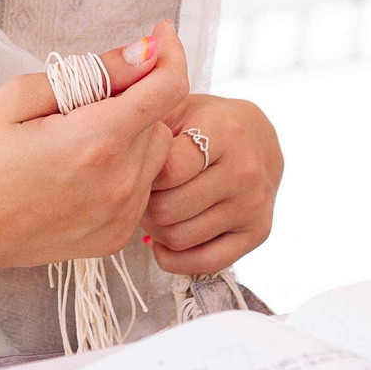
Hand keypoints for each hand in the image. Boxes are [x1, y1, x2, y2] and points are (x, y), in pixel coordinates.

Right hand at [0, 24, 185, 290]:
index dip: (169, 52)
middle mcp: (119, 183)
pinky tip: (78, 173)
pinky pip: (140, 189)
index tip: (159, 35)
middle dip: (134, 101)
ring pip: (155, 154)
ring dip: (131, 137)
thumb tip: (144, 52)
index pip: (167, 87)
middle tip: (81, 104)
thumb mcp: (18, 97)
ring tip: (76, 141)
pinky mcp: (114, 237)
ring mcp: (120, 216)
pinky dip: (122, 171)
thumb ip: (92, 72)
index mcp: (96, 141)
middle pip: (160, 120)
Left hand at [145, 95, 281, 275]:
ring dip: (157, 229)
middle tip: (146, 192)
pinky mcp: (259, 233)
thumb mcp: (179, 106)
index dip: (143, 173)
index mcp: (225, 132)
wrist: (258, 138)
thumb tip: (112, 138)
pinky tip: (165, 239)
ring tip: (158, 208)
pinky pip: (204, 262)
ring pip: (180, 238)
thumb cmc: (205, 123)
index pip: (167, 171)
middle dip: (146, 203)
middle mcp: (245, 170)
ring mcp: (254, 205)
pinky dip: (175, 258)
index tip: (141, 166)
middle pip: (168, 209)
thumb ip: (147, 118)